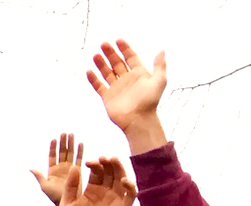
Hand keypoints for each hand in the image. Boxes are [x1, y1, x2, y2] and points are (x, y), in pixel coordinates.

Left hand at [31, 133, 79, 205]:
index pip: (52, 156)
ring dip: (71, 144)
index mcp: (52, 171)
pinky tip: (80, 143)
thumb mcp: (45, 186)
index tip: (54, 139)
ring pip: (70, 153)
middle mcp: (61, 168)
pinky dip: (80, 151)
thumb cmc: (54, 197)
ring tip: (71, 134)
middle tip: (64, 133)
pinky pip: (79, 159)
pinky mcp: (78, 171)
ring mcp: (69, 169)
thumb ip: (39, 176)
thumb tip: (31, 168)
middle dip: (63, 143)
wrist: (67, 202)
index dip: (53, 148)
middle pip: (62, 152)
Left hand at [59, 153, 136, 205]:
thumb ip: (70, 187)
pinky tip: (124, 180)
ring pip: (122, 179)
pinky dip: (130, 186)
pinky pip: (131, 195)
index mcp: (91, 190)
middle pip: (111, 172)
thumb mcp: (66, 204)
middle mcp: (105, 192)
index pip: (97, 171)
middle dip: (108, 163)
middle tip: (103, 157)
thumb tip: (74, 167)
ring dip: (120, 169)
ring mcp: (114, 199)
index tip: (87, 162)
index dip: (94, 164)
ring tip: (113, 160)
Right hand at [88, 39, 166, 153]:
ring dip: (101, 63)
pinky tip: (89, 71)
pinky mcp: (107, 97)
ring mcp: (116, 88)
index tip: (118, 40)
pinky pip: (99, 86)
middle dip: (111, 53)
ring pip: (107, 72)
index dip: (125, 48)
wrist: (138, 119)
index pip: (130, 57)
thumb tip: (161, 51)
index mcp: (139, 74)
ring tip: (96, 55)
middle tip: (104, 44)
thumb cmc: (150, 101)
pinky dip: (93, 79)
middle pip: (117, 63)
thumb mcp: (159, 80)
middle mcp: (126, 79)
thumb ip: (159, 65)